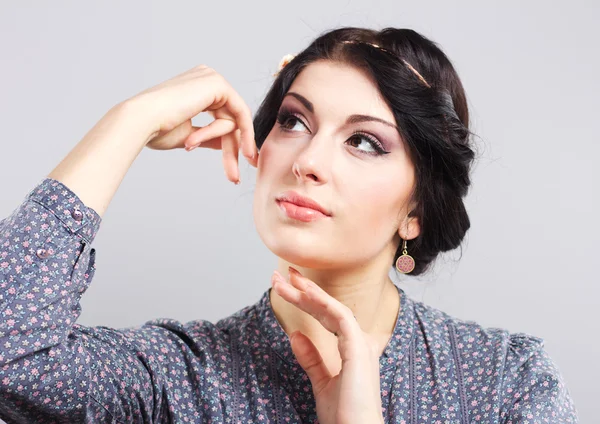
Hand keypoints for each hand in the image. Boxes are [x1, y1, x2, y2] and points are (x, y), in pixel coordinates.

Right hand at [121, 65, 257, 182]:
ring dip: (221, 144)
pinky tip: (219, 146)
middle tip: (235, 178)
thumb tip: (225, 143)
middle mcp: (207, 79)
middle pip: (231, 120)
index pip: (223, 118)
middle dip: (233, 151)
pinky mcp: (218, 84)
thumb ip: (209, 137)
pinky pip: (238, 114)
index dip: (231, 144)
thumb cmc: (156, 130)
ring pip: (234, 121)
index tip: (236, 172)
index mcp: (198, 88)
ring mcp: (212, 79)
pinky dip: (227, 133)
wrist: (141, 121)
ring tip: (189, 145)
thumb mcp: (189, 136)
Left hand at [271, 268, 384, 423]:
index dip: (310, 300)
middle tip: (282, 275)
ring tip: (284, 279)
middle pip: (329, 309)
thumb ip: (311, 358)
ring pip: (332, 308)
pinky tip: (305, 292)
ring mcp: (361, 344)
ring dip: (308, 291)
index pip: (330, 318)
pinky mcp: (359, 347)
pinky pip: (340, 316)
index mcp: (355, 351)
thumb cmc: (344, 415)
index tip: (289, 287)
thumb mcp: (321, 382)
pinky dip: (323, 302)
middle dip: (305, 290)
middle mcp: (361, 343)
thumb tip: (295, 334)